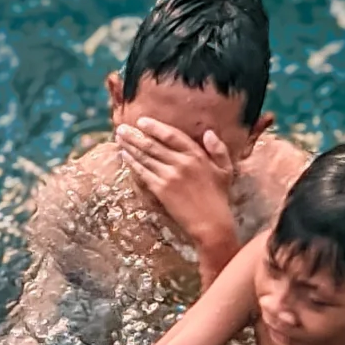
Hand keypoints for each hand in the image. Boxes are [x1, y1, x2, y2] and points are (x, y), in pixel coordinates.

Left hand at [115, 120, 237, 263]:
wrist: (211, 223)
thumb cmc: (218, 197)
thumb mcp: (225, 170)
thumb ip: (218, 149)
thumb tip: (208, 132)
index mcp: (197, 155)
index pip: (172, 135)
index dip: (155, 127)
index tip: (141, 121)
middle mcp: (181, 163)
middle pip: (153, 145)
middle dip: (135, 135)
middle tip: (121, 128)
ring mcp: (169, 176)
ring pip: (145, 157)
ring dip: (130, 147)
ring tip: (119, 139)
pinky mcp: (161, 190)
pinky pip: (143, 173)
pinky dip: (132, 163)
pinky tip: (125, 156)